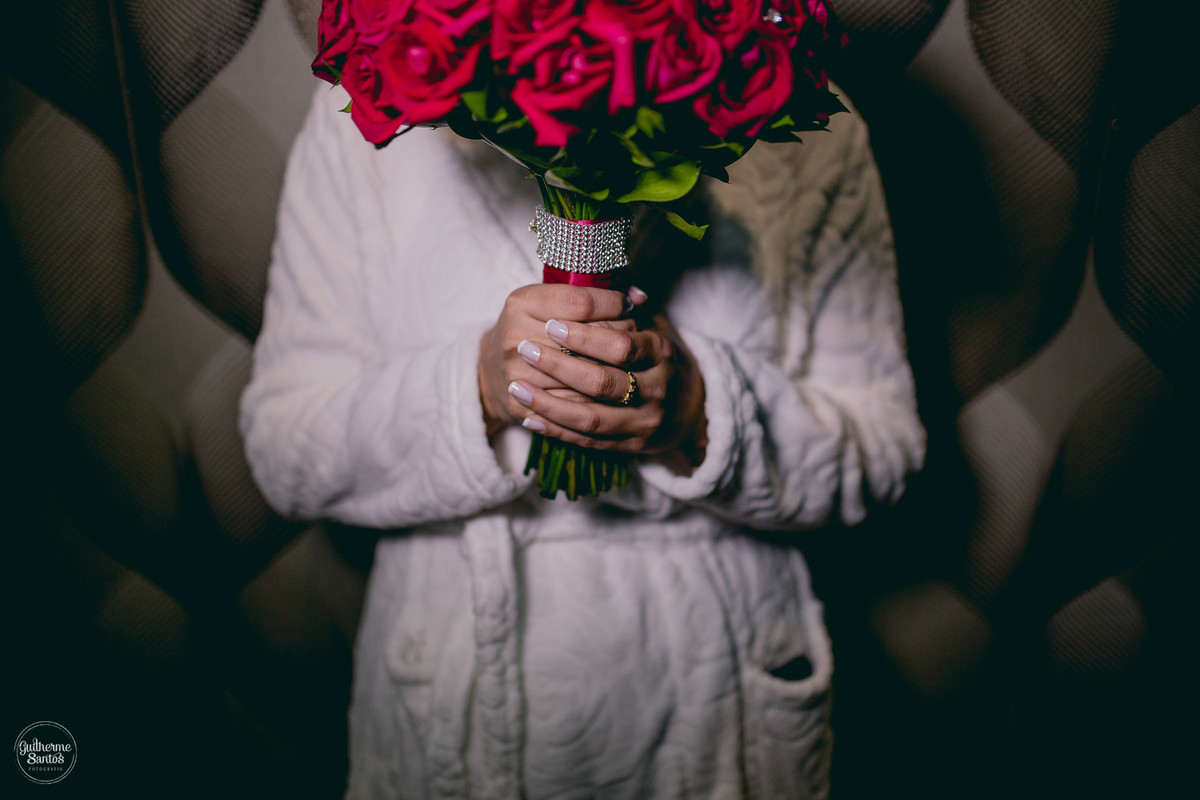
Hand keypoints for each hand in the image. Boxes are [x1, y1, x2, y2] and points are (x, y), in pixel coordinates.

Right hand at [479, 283, 636, 436]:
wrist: (495, 368)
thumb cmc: (538, 328)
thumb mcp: (556, 300)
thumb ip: (597, 293)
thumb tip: (640, 296)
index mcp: (522, 303)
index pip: (581, 302)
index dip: (613, 304)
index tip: (629, 306)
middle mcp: (515, 338)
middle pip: (584, 341)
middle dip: (618, 339)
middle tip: (635, 338)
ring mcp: (515, 374)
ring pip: (584, 379)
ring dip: (615, 373)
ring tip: (630, 366)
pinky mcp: (520, 405)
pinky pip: (574, 410)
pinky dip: (600, 404)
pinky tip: (615, 396)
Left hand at [507, 309, 707, 463]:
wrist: (687, 407)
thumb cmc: (657, 356)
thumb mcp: (653, 324)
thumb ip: (626, 302)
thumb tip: (609, 276)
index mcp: (662, 353)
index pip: (621, 345)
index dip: (584, 336)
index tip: (551, 323)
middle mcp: (657, 390)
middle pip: (602, 382)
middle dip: (559, 366)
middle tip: (524, 350)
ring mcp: (645, 423)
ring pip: (590, 418)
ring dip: (549, 404)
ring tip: (515, 387)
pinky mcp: (631, 447)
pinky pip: (588, 442)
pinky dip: (556, 430)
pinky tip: (529, 416)